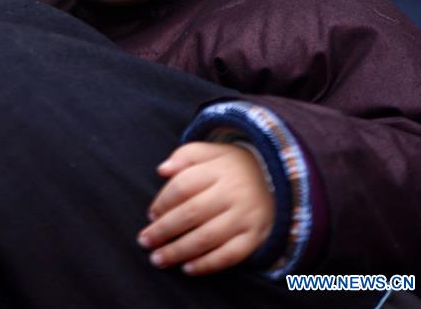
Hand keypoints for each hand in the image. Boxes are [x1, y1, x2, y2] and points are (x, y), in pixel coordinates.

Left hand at [137, 141, 274, 275]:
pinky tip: (187, 268)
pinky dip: (207, 264)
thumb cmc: (232, 167)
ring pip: (207, 237)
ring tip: (158, 258)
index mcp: (219, 169)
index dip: (163, 201)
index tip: (150, 215)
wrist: (276, 178)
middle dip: (164, 230)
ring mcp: (244, 215)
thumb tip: (162, 169)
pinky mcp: (254, 236)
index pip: (183, 185)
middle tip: (145, 241)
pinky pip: (228, 255)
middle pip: (191, 213)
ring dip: (178, 251)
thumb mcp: (212, 152)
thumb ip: (185, 155)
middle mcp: (232, 192)